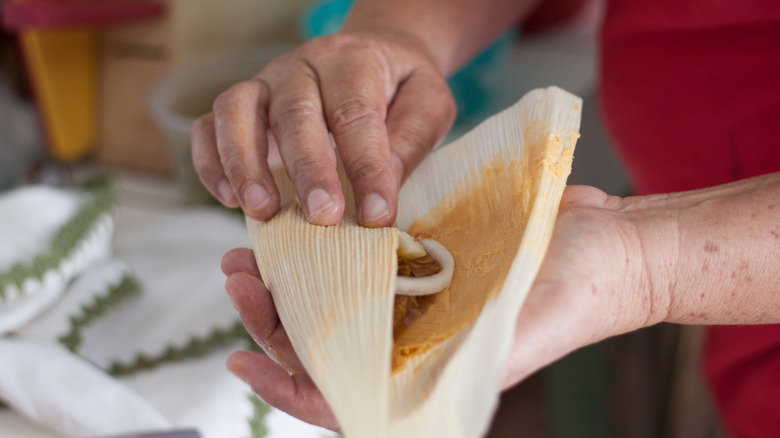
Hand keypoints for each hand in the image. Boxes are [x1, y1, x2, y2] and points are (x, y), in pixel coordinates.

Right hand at [192, 30, 455, 226]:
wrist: (374, 55)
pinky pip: (209, 126)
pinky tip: (228, 200)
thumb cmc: (401, 89)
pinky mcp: (240, 106)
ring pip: (237, 111)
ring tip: (262, 213)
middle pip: (294, 114)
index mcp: (353, 62)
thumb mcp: (429, 104)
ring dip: (245, 165)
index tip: (377, 215)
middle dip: (308, 170)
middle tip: (322, 218)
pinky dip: (210, 163)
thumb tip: (386, 182)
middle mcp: (302, 67)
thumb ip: (413, 138)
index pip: (356, 115)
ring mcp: (264, 84)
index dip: (366, 167)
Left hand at [222, 186, 661, 428]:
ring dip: (292, 279)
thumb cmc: (577, 297)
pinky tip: (307, 226)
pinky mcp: (429, 258)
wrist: (616, 243)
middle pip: (326, 340)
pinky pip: (368, 259)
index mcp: (427, 373)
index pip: (339, 394)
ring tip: (251, 251)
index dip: (286, 384)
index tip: (241, 361)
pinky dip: (332, 248)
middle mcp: (415, 339)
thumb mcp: (511, 341)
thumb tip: (366, 410)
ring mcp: (419, 298)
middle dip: (273, 317)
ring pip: (337, 298)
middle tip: (239, 277)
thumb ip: (448, 373)